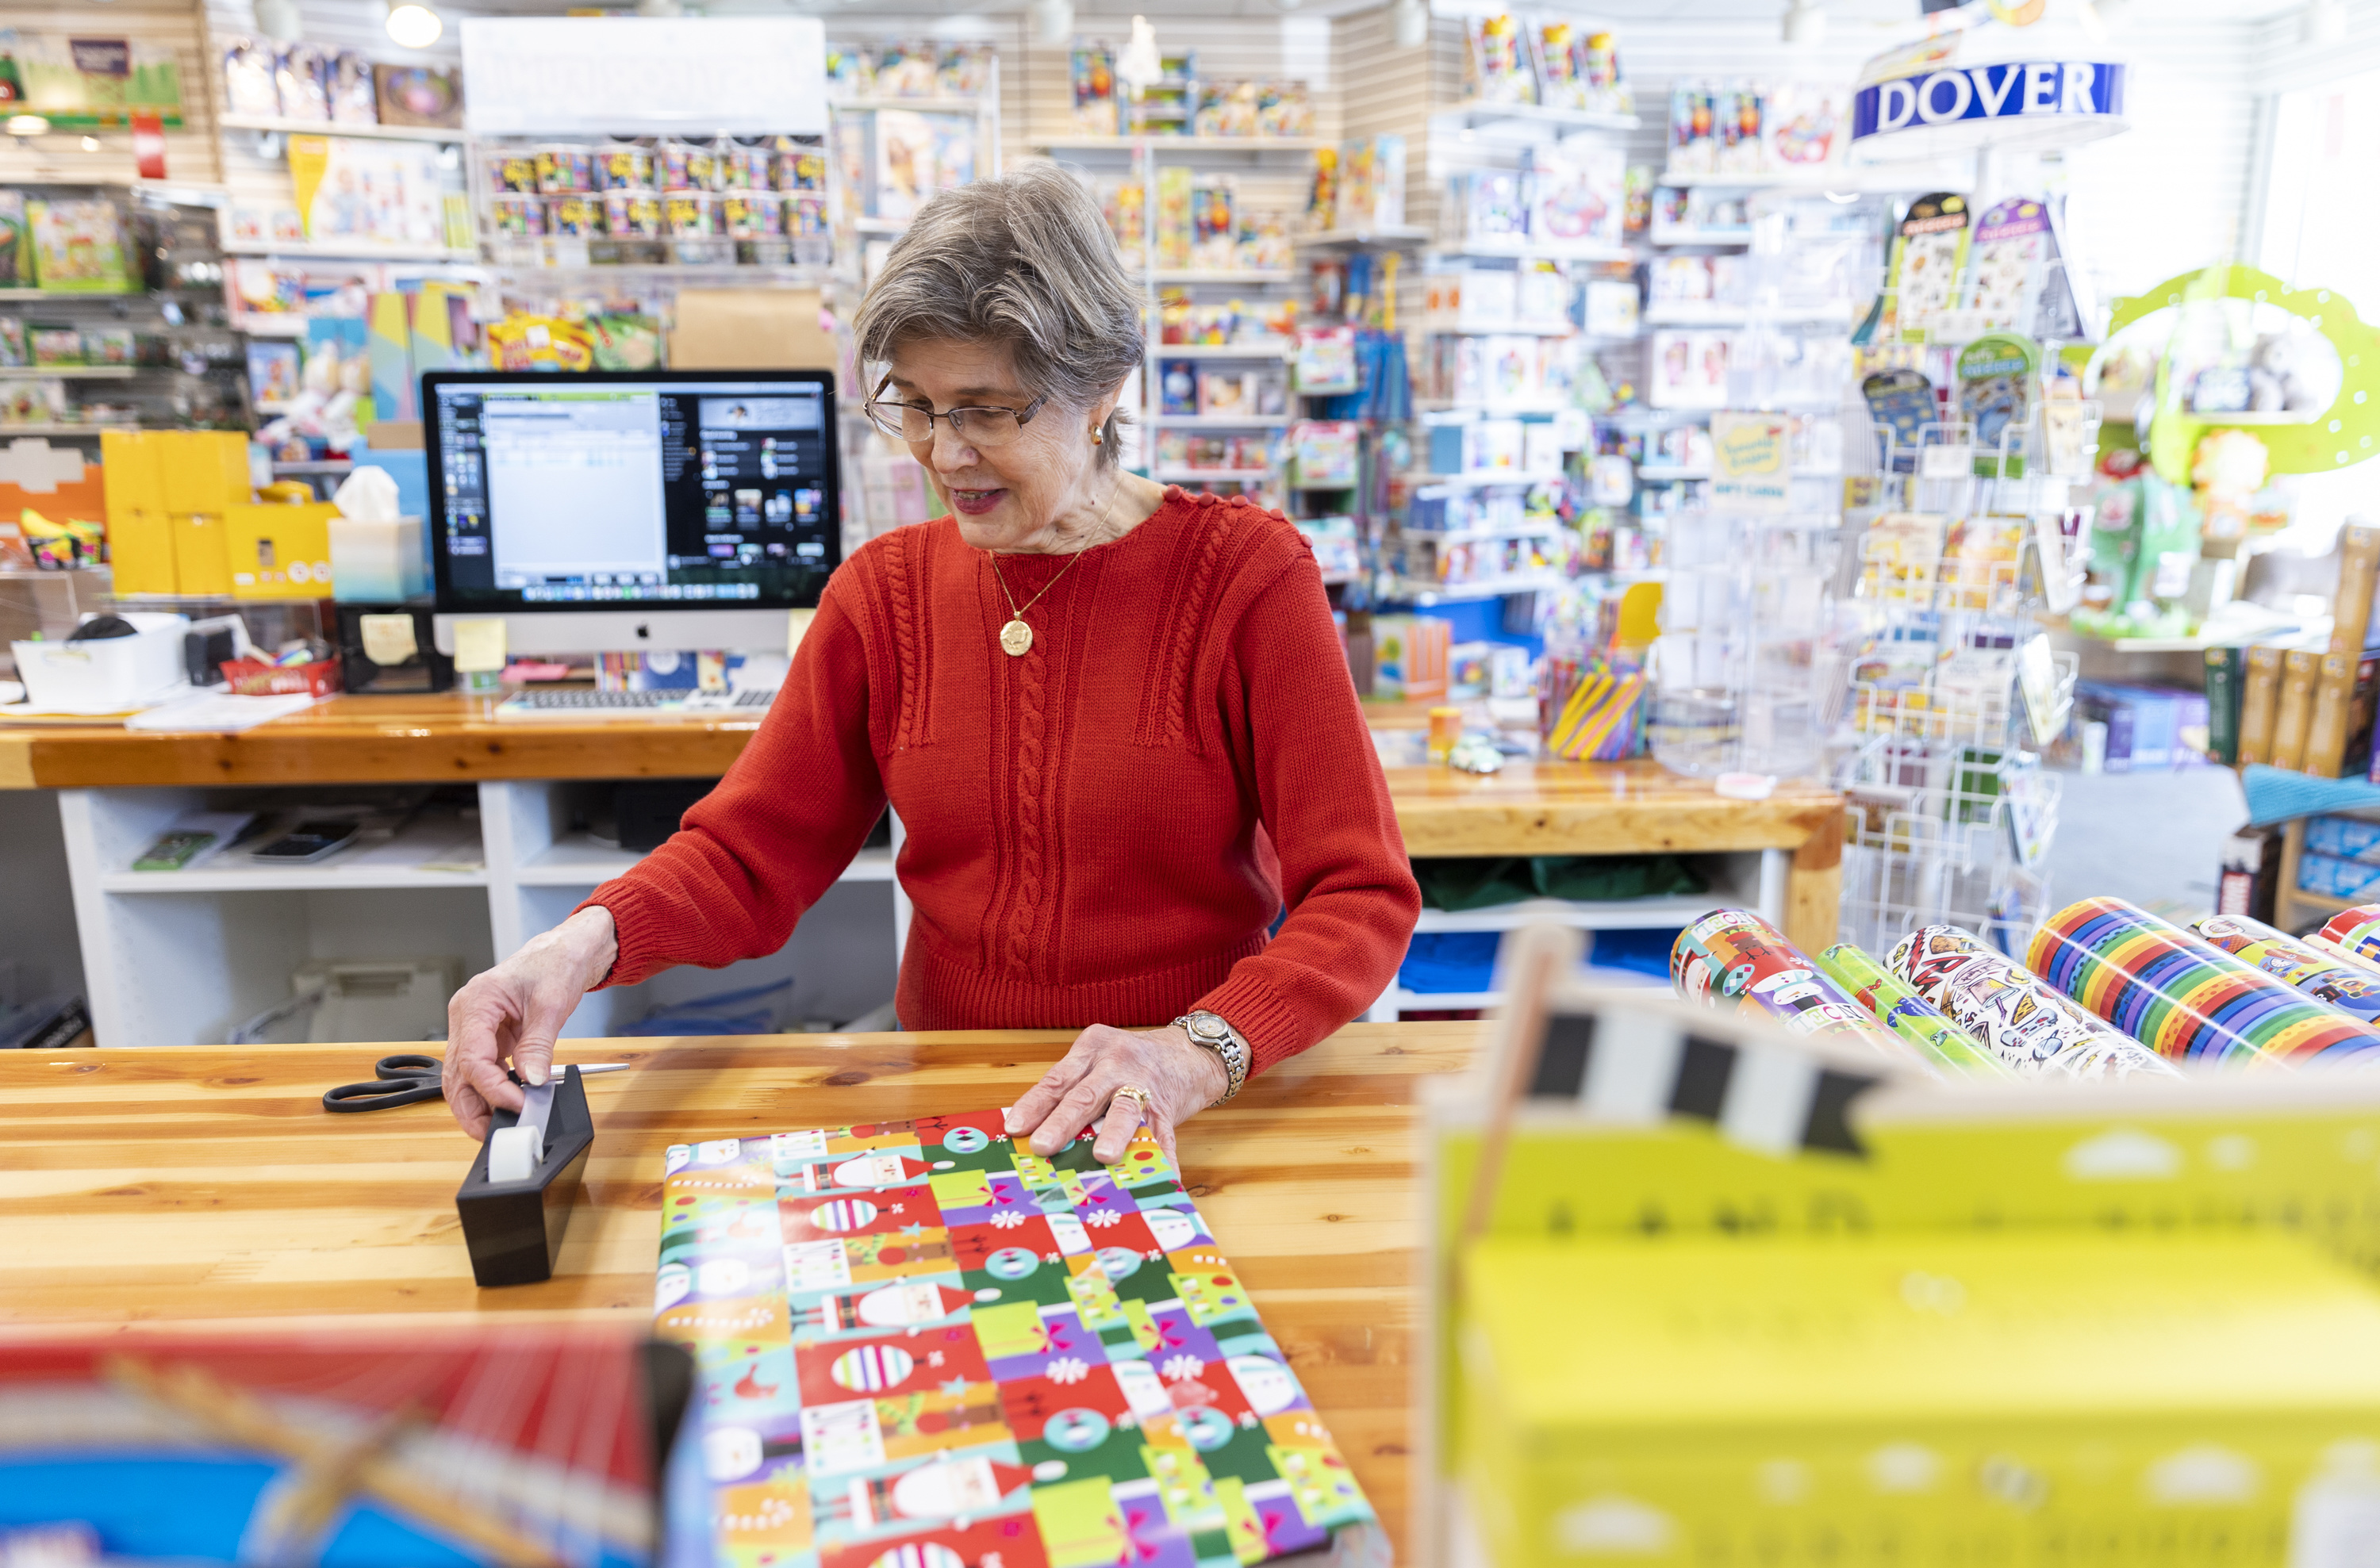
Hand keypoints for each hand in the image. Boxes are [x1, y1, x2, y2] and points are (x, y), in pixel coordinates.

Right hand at [442, 906, 617, 1139]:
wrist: (564, 951)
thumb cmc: (555, 964)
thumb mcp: (551, 1004)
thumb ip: (538, 1045)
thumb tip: (532, 1081)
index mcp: (476, 1002)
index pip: (470, 1057)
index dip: (491, 1088)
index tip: (517, 1105)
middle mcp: (467, 1017)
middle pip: (455, 1074)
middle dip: (471, 1108)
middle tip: (493, 1133)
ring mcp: (474, 1029)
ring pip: (463, 1077)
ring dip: (478, 1104)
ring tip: (500, 1126)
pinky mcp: (488, 1039)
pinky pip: (482, 1071)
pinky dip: (492, 1090)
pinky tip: (508, 1105)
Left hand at [1005, 1022, 1229, 1166]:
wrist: (1187, 1052)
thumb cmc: (1129, 1061)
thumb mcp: (1097, 1059)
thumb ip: (1071, 1087)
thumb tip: (1031, 1132)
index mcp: (1092, 1049)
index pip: (1057, 1079)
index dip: (1034, 1104)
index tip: (1014, 1128)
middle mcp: (1116, 1063)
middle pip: (1085, 1095)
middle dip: (1062, 1123)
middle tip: (1042, 1146)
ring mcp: (1144, 1084)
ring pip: (1124, 1110)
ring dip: (1112, 1135)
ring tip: (1102, 1157)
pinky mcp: (1166, 1107)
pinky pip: (1162, 1134)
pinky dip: (1160, 1157)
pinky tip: (1159, 1176)